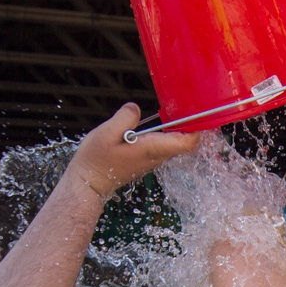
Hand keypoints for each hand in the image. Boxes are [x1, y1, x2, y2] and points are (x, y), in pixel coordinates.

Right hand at [69, 104, 196, 199]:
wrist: (89, 182)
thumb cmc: (96, 160)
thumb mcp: (106, 133)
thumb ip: (124, 118)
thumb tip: (136, 109)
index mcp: (152, 148)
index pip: (187, 142)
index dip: (196, 127)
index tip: (195, 111)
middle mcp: (157, 156)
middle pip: (184, 141)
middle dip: (187, 124)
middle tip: (184, 104)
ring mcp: (153, 159)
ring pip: (173, 142)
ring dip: (174, 127)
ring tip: (171, 109)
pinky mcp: (146, 159)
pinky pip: (162, 145)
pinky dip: (163, 134)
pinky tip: (154, 122)